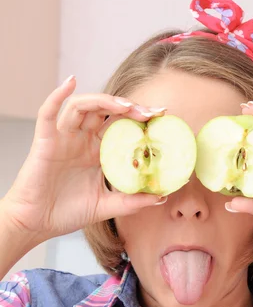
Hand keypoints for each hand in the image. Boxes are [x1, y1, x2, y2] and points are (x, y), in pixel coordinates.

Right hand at [2, 76, 167, 242]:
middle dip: (130, 108)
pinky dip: (57, 95)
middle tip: (152, 112)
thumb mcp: (106, 206)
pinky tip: (70, 82)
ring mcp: (64, 138)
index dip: (141, 118)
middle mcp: (82, 140)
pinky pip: (48, 113)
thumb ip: (132, 201)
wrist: (37, 224)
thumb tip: (162, 197)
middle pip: (107, 112)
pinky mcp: (45, 141)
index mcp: (97, 151)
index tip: (162, 117)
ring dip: (105, 101)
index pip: (122, 126)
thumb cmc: (67, 213)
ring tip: (127, 106)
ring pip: (84, 106)